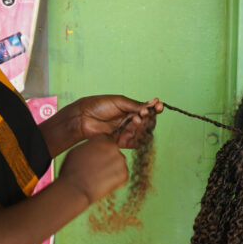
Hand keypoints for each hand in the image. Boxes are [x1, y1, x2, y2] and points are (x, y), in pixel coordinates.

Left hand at [41, 95, 162, 155]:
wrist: (83, 117)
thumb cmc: (99, 106)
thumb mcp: (119, 101)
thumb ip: (136, 105)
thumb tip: (154, 103)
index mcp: (131, 110)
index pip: (148, 111)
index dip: (155, 109)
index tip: (159, 106)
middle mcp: (131, 121)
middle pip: (149, 122)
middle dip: (149, 118)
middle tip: (144, 113)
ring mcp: (127, 132)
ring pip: (144, 133)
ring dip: (144, 126)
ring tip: (137, 119)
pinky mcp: (122, 142)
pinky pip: (136, 143)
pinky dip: (139, 137)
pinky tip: (135, 129)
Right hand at [57, 134, 127, 203]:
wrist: (75, 189)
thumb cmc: (72, 170)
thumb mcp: (77, 150)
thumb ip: (91, 145)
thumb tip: (95, 147)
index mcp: (102, 139)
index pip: (107, 139)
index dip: (102, 148)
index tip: (98, 155)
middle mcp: (114, 147)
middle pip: (114, 151)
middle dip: (108, 158)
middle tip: (97, 168)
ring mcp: (120, 161)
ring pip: (118, 163)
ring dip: (112, 168)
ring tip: (99, 177)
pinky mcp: (124, 174)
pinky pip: (122, 175)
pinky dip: (115, 180)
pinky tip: (104, 183)